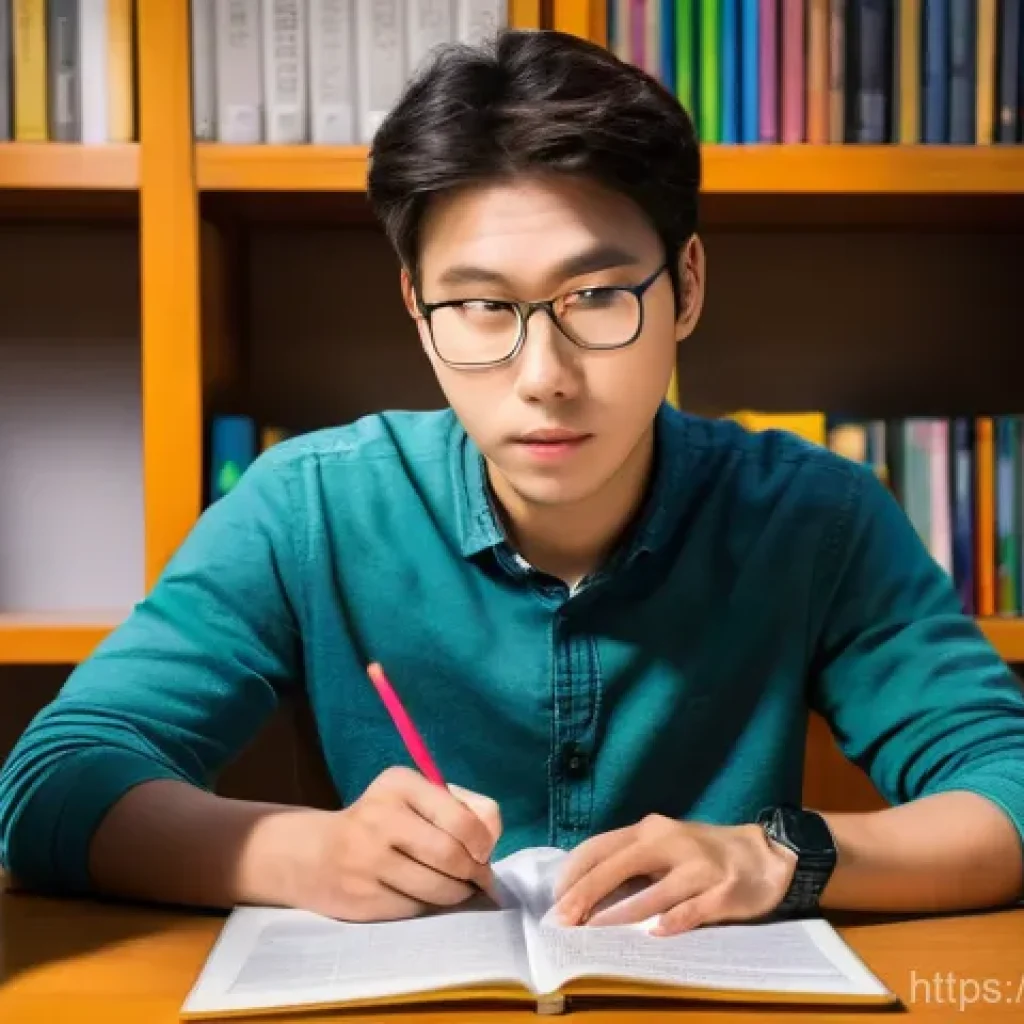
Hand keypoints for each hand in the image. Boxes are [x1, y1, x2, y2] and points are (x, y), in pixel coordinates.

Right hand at [288, 767, 501, 921]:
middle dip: (474, 873)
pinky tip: (426, 897)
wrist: (318, 853)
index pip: (460, 818)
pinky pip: (416, 909)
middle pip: (451, 856)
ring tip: (456, 888)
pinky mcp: (362, 898)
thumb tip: (493, 841)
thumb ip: (466, 807)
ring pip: (437, 888)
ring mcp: (367, 860)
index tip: (485, 853)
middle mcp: (380, 818)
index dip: (483, 842)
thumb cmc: (385, 819)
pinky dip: (431, 907)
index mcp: (400, 785)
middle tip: (478, 879)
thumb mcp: (420, 796)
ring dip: (458, 894)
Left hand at [552, 814, 796, 936]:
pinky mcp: (722, 892)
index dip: (574, 872)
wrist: (763, 855)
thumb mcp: (662, 848)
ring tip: (594, 930)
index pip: (601, 846)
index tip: (554, 898)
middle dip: (587, 893)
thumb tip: (582, 891)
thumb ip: (629, 863)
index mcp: (649, 830)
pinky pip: (692, 910)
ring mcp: (698, 867)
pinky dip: (671, 922)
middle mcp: (670, 842)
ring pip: (652, 891)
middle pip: (619, 865)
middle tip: (563, 919)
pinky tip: (654, 934)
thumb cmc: (702, 854)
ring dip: (620, 913)